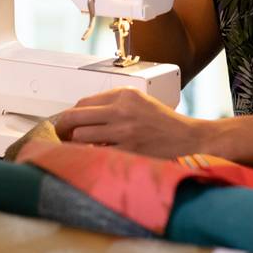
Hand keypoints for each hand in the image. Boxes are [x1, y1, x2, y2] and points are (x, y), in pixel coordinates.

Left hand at [55, 87, 213, 158]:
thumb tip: (85, 117)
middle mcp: (122, 110)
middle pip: (75, 116)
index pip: (83, 102)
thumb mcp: (140, 103)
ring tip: (81, 149)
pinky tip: (97, 157)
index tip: (68, 124)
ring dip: (77, 144)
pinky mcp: (128, 150)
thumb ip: (114, 105)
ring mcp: (124, 131)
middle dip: (63, 128)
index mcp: (124, 95)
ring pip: (81, 136)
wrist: (190, 139)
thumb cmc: (166, 123)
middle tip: (62, 136)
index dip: (71, 115)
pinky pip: (97, 153)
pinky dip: (93, 156)